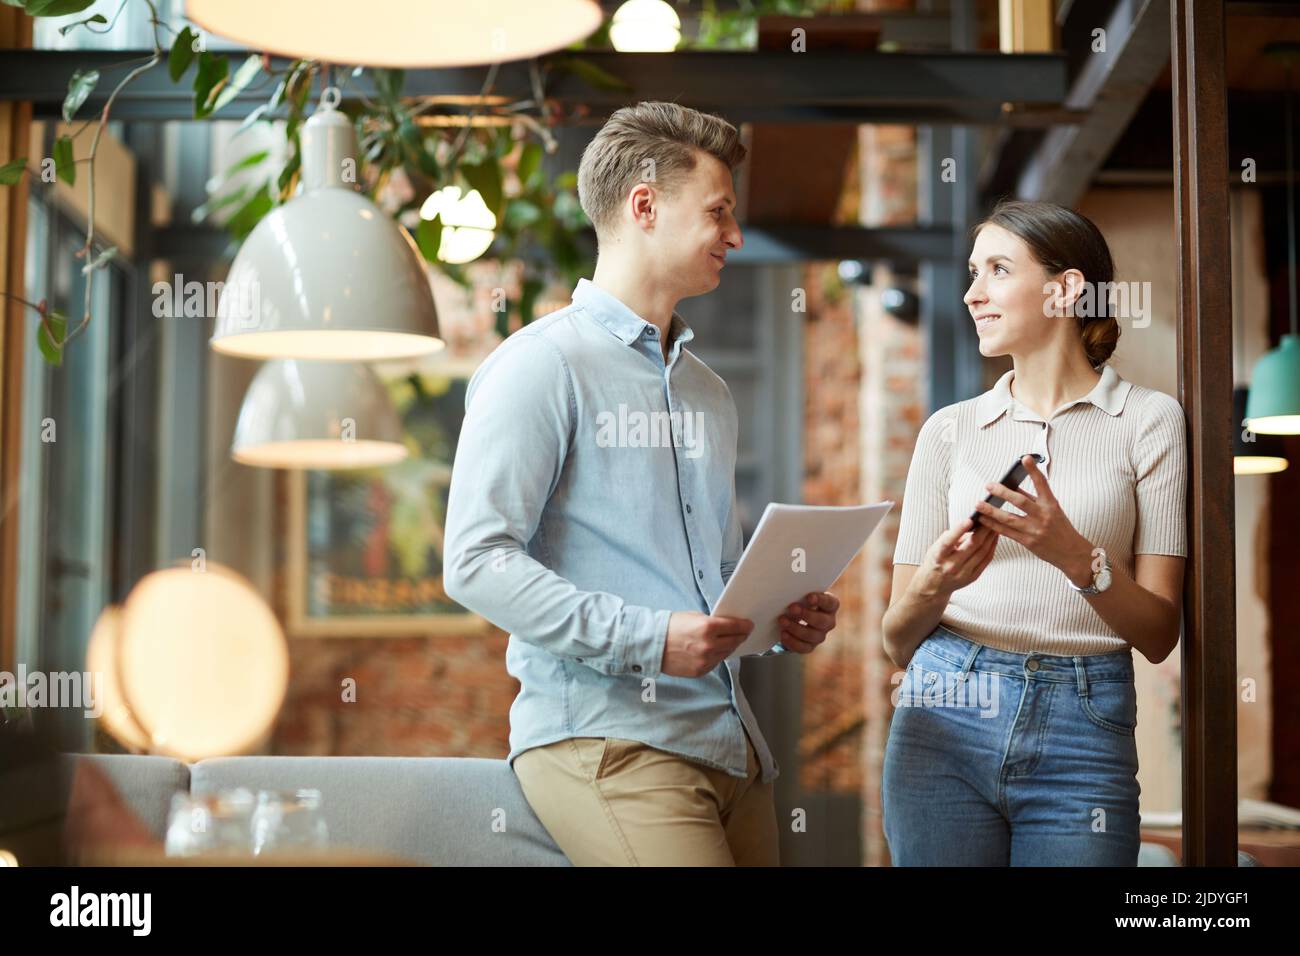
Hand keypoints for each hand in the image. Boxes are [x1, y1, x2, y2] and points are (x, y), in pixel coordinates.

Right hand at [661, 611, 753, 677]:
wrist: (653, 644)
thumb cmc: (671, 627)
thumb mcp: (694, 616)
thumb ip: (712, 622)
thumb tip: (727, 626)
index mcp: (708, 627)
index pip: (736, 627)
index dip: (745, 625)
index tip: (749, 625)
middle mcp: (709, 645)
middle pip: (735, 641)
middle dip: (740, 636)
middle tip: (743, 633)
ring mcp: (705, 660)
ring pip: (727, 653)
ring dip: (729, 646)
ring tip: (727, 641)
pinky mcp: (700, 671)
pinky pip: (716, 663)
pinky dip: (717, 656)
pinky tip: (713, 650)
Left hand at [778, 591, 839, 653]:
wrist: (793, 616)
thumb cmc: (799, 600)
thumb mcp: (801, 594)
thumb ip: (799, 592)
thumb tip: (785, 590)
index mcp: (830, 606)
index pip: (830, 603)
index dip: (821, 600)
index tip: (808, 597)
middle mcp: (828, 622)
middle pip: (823, 621)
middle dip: (807, 615)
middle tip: (792, 608)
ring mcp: (820, 635)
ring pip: (813, 636)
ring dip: (796, 628)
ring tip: (782, 620)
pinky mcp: (810, 646)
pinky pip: (803, 647)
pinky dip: (792, 641)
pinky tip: (783, 634)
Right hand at [914, 517, 998, 598]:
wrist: (933, 585)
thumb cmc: (935, 561)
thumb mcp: (935, 547)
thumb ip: (951, 536)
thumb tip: (970, 525)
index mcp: (939, 556)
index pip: (948, 542)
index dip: (959, 530)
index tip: (969, 519)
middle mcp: (951, 566)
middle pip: (972, 546)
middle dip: (983, 530)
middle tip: (990, 518)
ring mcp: (963, 573)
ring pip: (982, 552)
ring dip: (991, 537)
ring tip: (995, 526)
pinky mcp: (973, 577)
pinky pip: (986, 560)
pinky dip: (992, 547)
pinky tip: (994, 539)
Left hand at [972, 454, 1093, 585]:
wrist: (1072, 553)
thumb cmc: (1061, 528)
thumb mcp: (1053, 510)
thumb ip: (1034, 499)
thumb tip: (1015, 487)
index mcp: (1051, 505)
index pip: (1042, 484)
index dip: (1033, 470)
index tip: (1025, 458)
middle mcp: (1043, 516)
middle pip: (1020, 501)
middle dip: (1003, 492)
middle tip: (989, 486)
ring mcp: (1035, 530)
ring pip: (1009, 518)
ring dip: (991, 511)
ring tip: (978, 504)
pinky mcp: (1028, 542)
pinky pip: (1007, 532)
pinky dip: (993, 526)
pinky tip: (984, 520)